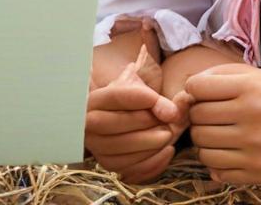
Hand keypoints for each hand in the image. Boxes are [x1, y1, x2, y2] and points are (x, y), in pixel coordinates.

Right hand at [84, 45, 182, 182]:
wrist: (125, 115)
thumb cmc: (133, 99)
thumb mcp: (142, 91)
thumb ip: (157, 99)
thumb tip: (171, 114)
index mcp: (93, 101)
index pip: (114, 96)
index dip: (137, 97)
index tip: (156, 98)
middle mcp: (89, 126)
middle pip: (114, 124)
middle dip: (144, 122)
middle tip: (166, 119)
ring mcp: (97, 148)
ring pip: (123, 149)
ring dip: (152, 143)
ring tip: (169, 133)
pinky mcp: (110, 165)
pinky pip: (131, 169)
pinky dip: (154, 161)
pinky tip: (168, 150)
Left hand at [185, 63, 260, 184]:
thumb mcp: (251, 75)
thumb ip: (213, 77)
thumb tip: (179, 98)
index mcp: (249, 88)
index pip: (196, 88)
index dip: (195, 91)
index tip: (206, 94)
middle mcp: (252, 117)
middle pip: (196, 120)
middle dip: (198, 117)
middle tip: (213, 116)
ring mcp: (255, 148)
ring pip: (202, 148)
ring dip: (205, 141)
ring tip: (219, 134)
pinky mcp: (258, 172)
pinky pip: (216, 171)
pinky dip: (216, 162)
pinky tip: (229, 151)